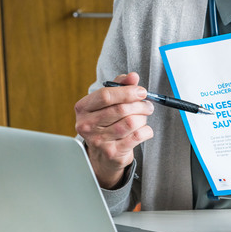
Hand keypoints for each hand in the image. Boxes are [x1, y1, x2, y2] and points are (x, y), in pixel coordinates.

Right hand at [74, 73, 153, 188]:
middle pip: (121, 109)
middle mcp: (87, 125)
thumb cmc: (106, 123)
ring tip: (144, 117)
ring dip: (143, 118)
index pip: (106, 95)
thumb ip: (120, 86)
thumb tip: (133, 76)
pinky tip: (143, 129)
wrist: (103, 155)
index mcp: (83, 108)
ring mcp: (98, 140)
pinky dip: (146, 131)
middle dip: (140, 105)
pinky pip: (137, 136)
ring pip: (131, 123)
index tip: (141, 92)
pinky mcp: (112, 152)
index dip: (128, 91)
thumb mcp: (108, 102)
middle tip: (147, 105)